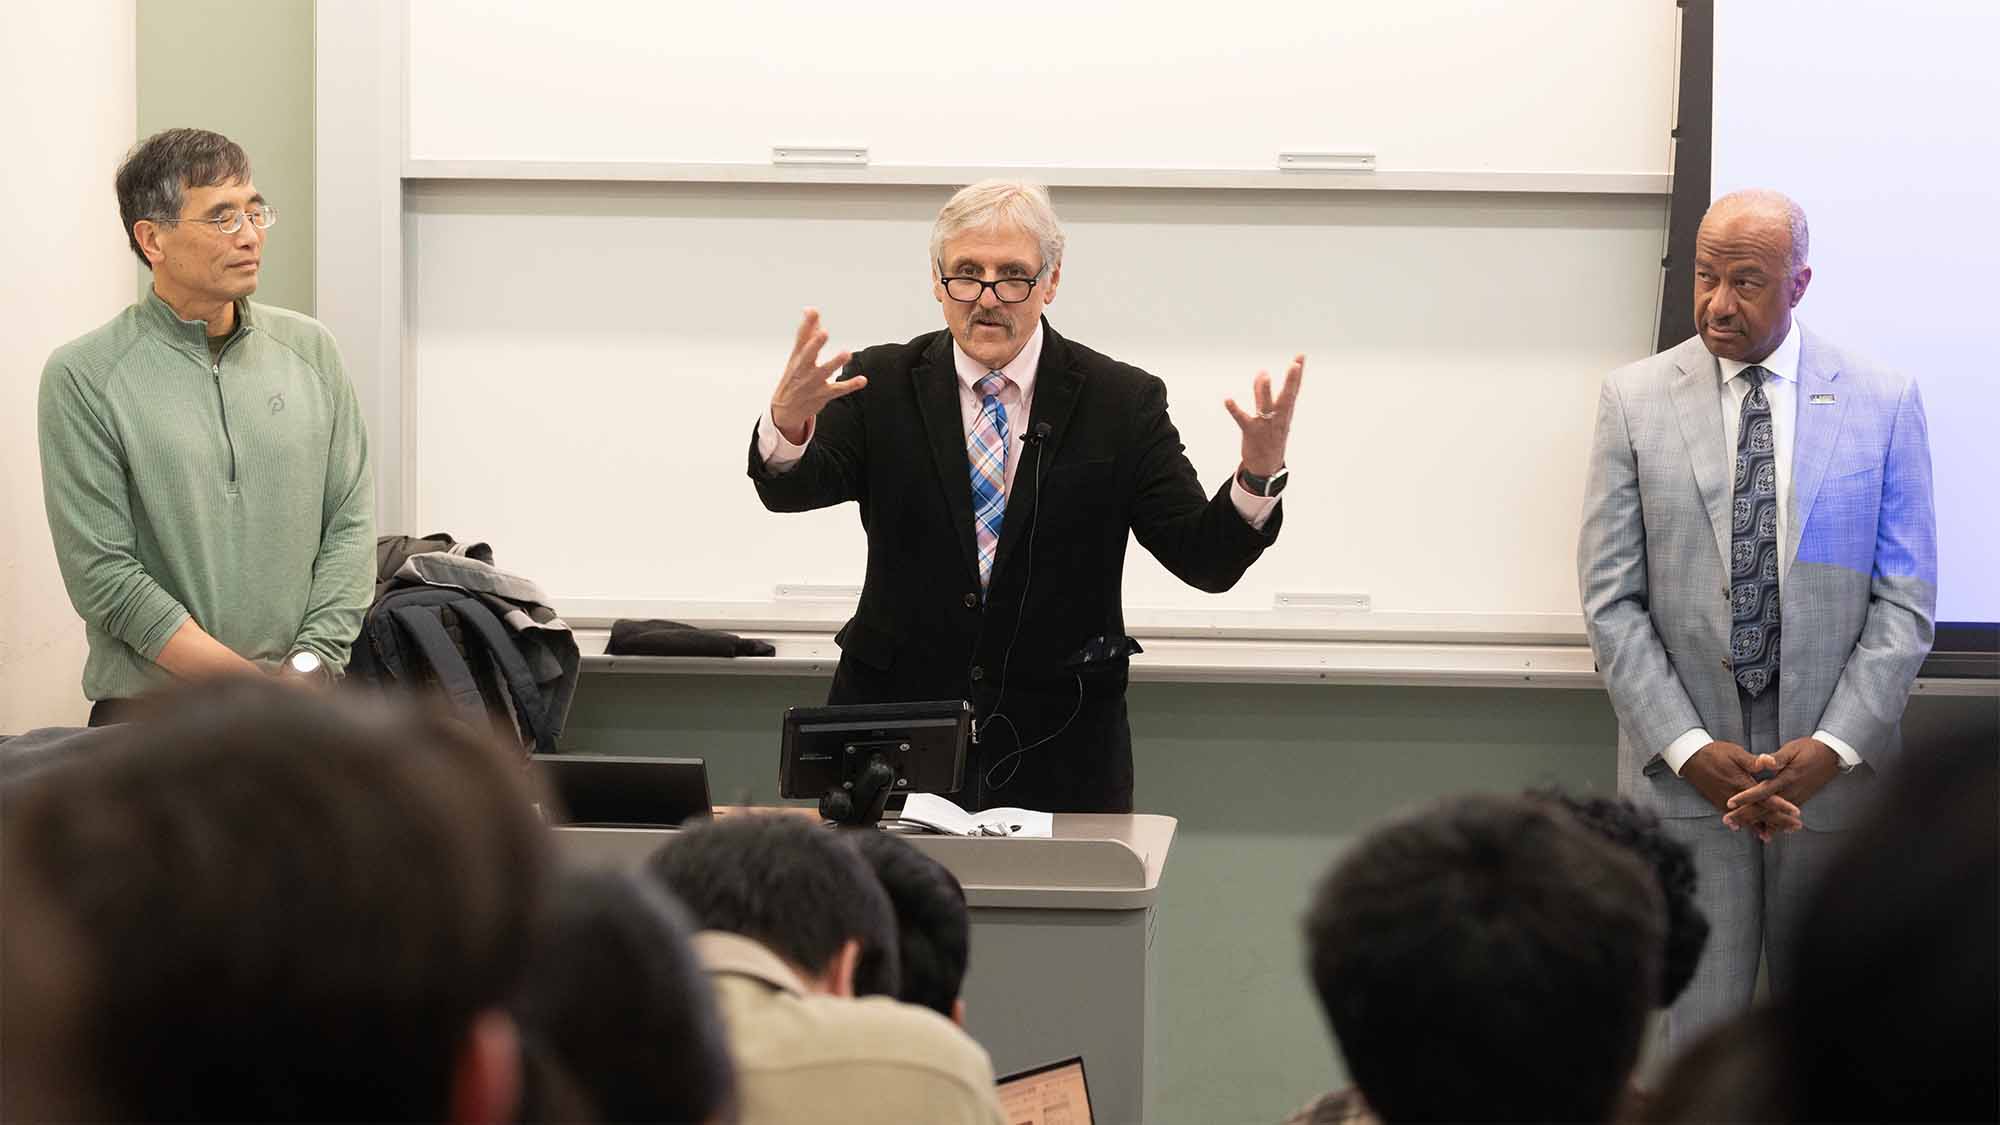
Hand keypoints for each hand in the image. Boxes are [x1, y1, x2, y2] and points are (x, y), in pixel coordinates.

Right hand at [769, 308, 862, 443]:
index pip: (801, 338)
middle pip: (808, 355)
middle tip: (824, 333)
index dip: (807, 324)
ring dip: (834, 363)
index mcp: (797, 356)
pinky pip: (838, 390)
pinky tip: (862, 380)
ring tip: (846, 353)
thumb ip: (807, 333)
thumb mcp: (797, 355)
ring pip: (824, 372)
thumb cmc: (794, 376)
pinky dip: (850, 385)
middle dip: (815, 344)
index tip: (812, 311)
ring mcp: (812, 382)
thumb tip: (811, 310)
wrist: (785, 409)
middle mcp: (803, 368)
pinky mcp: (822, 394)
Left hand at [1224, 354, 1303, 475]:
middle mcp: (1278, 417)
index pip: (1294, 390)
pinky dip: (1235, 410)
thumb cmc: (1270, 437)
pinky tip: (1228, 400)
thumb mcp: (1272, 415)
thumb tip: (1261, 373)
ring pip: (1266, 405)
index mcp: (1285, 413)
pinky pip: (1243, 419)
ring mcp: (1265, 425)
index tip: (1301, 357)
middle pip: (1286, 397)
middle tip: (1294, 365)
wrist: (1267, 467)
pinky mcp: (1251, 432)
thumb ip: (1264, 393)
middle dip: (1291, 381)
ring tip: (1264, 375)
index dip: (1298, 374)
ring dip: (1265, 391)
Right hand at [1681, 740, 1802, 841]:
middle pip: (1761, 813)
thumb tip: (1771, 762)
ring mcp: (1727, 803)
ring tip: (1781, 833)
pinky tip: (1757, 831)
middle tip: (1796, 826)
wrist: (1691, 758)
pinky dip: (1750, 825)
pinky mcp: (1720, 804)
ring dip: (1765, 826)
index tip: (1797, 813)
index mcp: (1741, 784)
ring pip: (1749, 819)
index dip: (1782, 806)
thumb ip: (1754, 761)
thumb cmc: (1715, 753)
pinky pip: (1738, 819)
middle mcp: (1735, 798)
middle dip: (1779, 821)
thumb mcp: (1735, 753)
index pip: (1766, 799)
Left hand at [1725, 738, 1842, 828]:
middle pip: (1765, 808)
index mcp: (1786, 778)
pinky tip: (1766, 833)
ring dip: (1757, 823)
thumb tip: (1766, 761)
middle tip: (1727, 821)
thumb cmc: (1810, 749)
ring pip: (1774, 815)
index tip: (1729, 803)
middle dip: (1745, 815)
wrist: (1832, 755)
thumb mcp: (1793, 749)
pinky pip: (1785, 816)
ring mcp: (1797, 797)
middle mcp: (1791, 792)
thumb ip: (1778, 758)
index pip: (1762, 791)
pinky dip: (1775, 825)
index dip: (1746, 797)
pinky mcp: (1801, 799)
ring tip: (1740, 828)